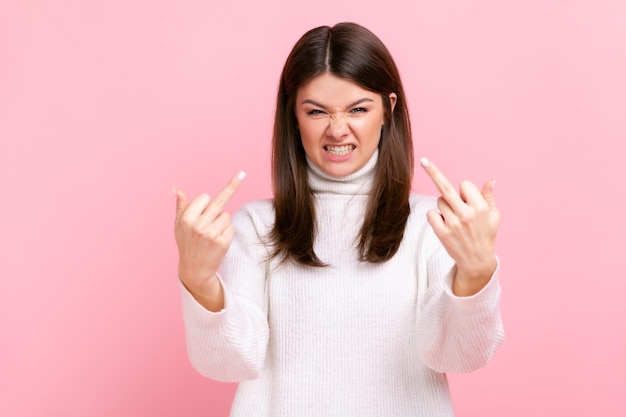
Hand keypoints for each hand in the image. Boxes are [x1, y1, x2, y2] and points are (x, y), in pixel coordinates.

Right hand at [174, 171, 245, 302]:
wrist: (195, 270)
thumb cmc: (187, 245)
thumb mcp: (179, 226)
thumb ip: (181, 207)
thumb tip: (177, 189)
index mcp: (186, 218)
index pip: (205, 197)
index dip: (205, 203)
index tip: (206, 206)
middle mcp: (198, 225)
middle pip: (219, 203)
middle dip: (227, 195)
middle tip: (239, 179)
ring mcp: (211, 234)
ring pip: (226, 215)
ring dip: (222, 222)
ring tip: (212, 235)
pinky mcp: (222, 242)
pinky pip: (231, 227)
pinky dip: (227, 232)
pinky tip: (218, 242)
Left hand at [420, 157, 499, 294]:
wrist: (477, 260)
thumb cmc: (486, 235)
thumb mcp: (494, 216)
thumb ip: (489, 197)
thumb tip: (491, 180)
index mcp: (480, 207)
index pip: (465, 185)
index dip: (465, 190)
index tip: (468, 198)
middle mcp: (466, 214)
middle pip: (446, 188)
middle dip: (434, 172)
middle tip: (424, 161)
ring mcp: (453, 224)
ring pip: (439, 201)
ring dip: (444, 206)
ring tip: (454, 219)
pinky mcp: (442, 233)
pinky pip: (431, 214)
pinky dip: (435, 216)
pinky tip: (445, 224)